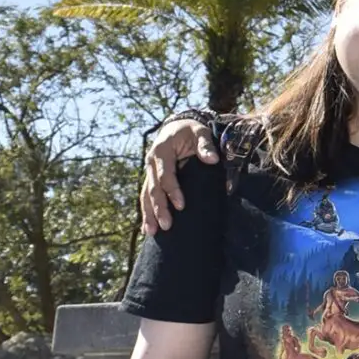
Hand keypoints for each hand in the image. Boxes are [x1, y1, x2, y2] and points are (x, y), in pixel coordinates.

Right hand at [141, 120, 219, 235]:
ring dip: (149, 214)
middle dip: (159, 208)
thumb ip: (205, 145)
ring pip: (146, 195)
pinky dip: (147, 211)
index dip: (172, 190)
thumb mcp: (200, 132)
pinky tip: (149, 227)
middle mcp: (151, 162)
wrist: (177, 126)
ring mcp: (149, 171)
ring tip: (152, 232)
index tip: (181, 206)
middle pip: (153, 188)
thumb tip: (212, 159)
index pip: (166, 175)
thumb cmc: (191, 131)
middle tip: (166, 225)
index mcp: (162, 151)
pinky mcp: (151, 178)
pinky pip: (146, 196)